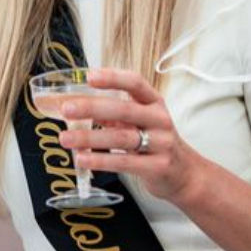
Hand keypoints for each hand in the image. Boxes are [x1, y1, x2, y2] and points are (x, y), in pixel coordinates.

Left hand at [57, 68, 205, 203]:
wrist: (185, 174)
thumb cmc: (157, 143)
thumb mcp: (140, 122)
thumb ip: (114, 114)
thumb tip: (79, 106)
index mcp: (154, 103)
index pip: (135, 83)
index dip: (113, 78)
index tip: (89, 76)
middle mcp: (160, 120)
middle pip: (124, 110)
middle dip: (92, 107)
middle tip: (66, 109)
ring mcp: (161, 144)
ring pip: (121, 137)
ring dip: (89, 138)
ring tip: (65, 139)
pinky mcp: (157, 166)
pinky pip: (124, 162)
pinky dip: (100, 160)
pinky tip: (82, 159)